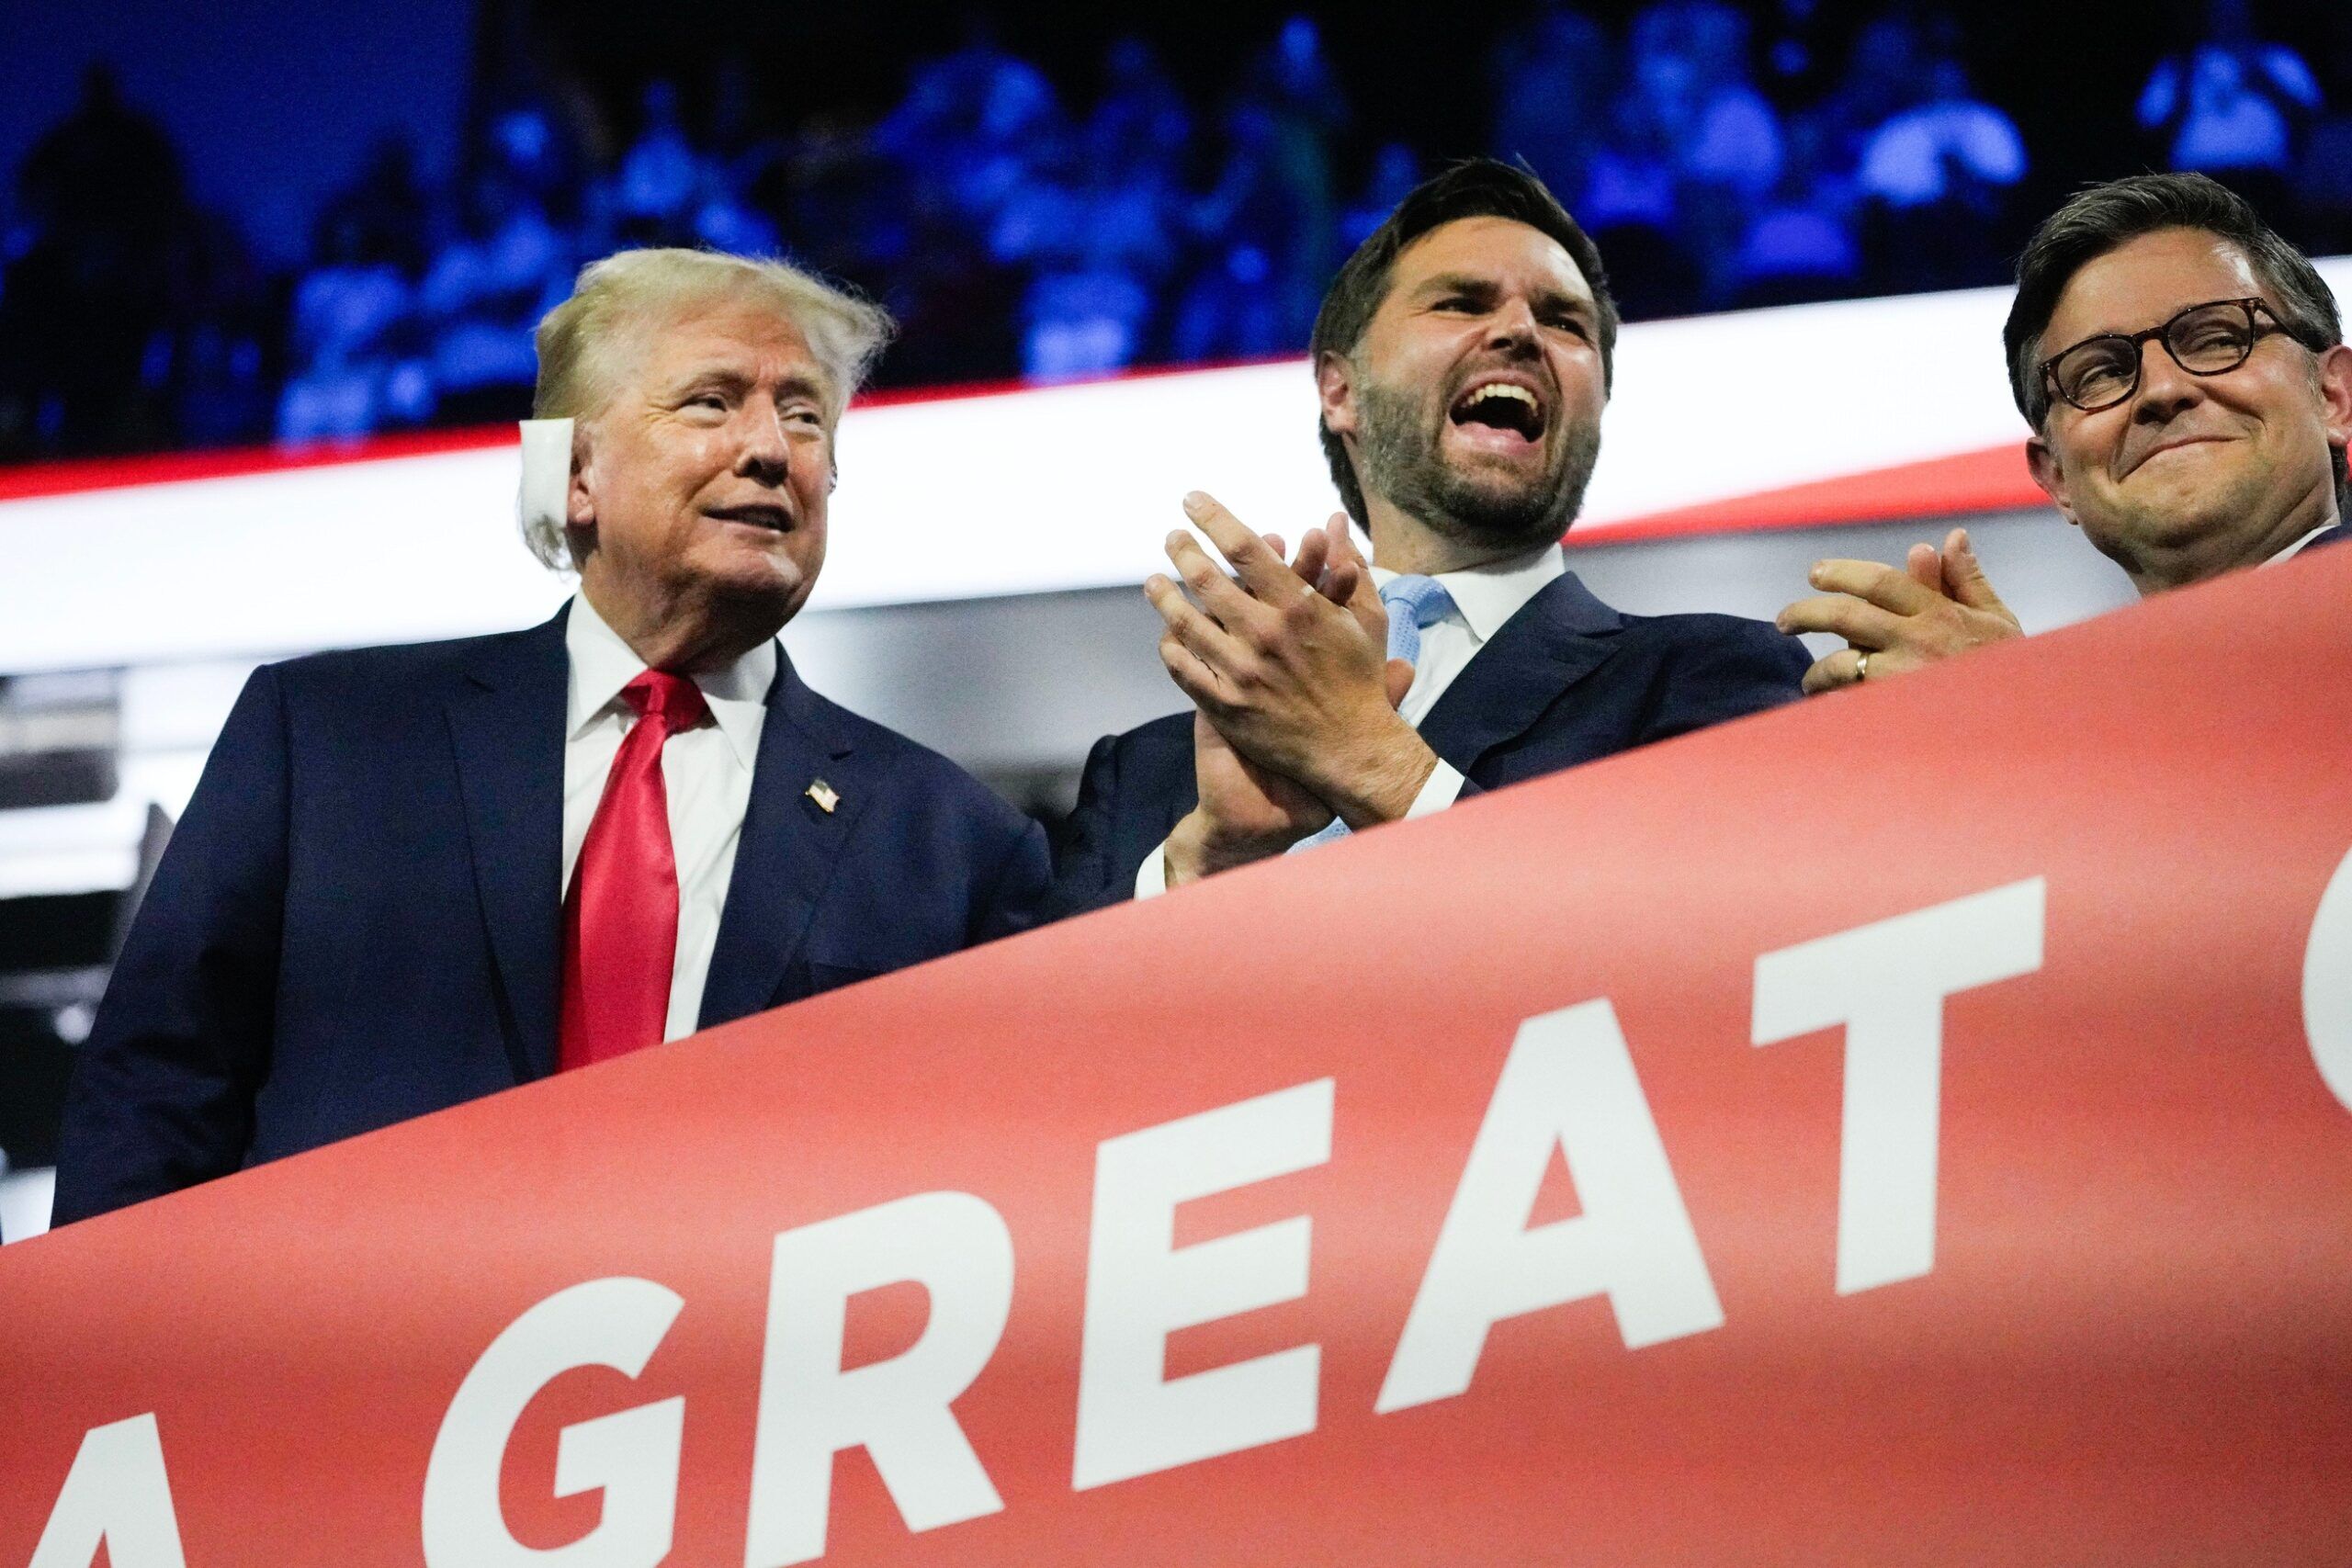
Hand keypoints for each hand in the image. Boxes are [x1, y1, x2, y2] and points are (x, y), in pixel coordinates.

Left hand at [1147, 492, 1433, 832]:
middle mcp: (1264, 633)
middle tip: (1172, 537)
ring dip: (1164, 596)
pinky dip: (1171, 647)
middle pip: (1206, 579)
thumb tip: (1334, 522)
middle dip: (1182, 550)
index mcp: (1297, 606)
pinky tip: (1167, 634)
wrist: (1352, 749)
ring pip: (1185, 622)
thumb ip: (1348, 567)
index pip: (1244, 547)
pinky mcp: (1226, 706)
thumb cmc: (1361, 680)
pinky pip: (1184, 669)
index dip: (1213, 518)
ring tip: (1154, 581)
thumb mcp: (1365, 619)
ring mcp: (1241, 671)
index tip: (1193, 501)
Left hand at [1777, 526, 2022, 694]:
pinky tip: (1828, 709)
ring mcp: (1906, 678)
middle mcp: (1919, 639)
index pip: (1880, 581)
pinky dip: (1836, 704)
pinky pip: (1852, 704)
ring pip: (1843, 665)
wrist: (2026, 724)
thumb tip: (1950, 537)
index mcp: (1940, 612)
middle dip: (1806, 614)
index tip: (1815, 574)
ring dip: (1819, 672)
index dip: (1842, 573)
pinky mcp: (1898, 713)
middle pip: (1847, 616)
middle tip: (1783, 621)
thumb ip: (1966, 580)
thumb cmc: (2010, 670)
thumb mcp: (1996, 619)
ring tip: (1811, 681)